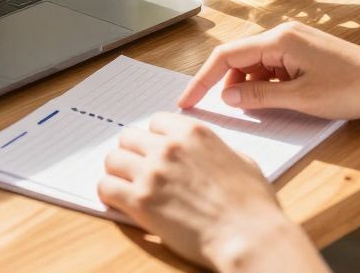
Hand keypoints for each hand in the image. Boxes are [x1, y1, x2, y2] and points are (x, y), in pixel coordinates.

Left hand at [98, 114, 319, 270]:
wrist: (250, 237)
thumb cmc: (253, 205)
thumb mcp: (241, 160)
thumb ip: (214, 149)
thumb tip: (204, 153)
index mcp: (193, 133)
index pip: (155, 122)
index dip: (154, 138)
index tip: (155, 151)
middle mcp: (168, 147)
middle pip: (128, 137)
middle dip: (132, 153)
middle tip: (136, 170)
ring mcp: (152, 173)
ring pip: (112, 159)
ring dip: (117, 172)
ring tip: (125, 185)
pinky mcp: (140, 201)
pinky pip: (106, 187)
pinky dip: (109, 194)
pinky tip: (119, 201)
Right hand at [177, 22, 359, 119]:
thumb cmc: (354, 88)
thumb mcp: (301, 99)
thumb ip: (259, 97)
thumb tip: (228, 98)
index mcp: (279, 39)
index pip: (226, 56)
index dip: (203, 79)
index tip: (188, 100)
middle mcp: (284, 34)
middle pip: (239, 59)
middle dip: (228, 86)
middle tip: (226, 113)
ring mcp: (295, 42)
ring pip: (256, 65)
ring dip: (250, 88)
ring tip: (259, 111)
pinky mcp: (305, 53)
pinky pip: (273, 68)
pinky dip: (267, 86)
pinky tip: (277, 102)